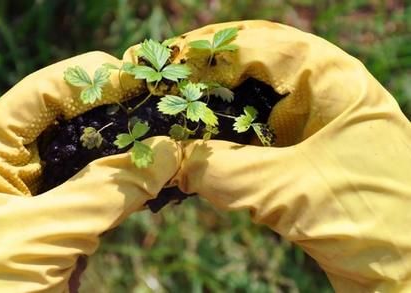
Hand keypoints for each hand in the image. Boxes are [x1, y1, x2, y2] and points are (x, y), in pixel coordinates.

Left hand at [0, 52, 180, 291]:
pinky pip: (102, 198)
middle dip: (115, 114)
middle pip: (69, 125)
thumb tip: (164, 152)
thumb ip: (103, 191)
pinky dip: (131, 188)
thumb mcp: (40, 234)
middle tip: (162, 106)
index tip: (134, 78)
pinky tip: (157, 178)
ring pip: (91, 163)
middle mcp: (13, 173)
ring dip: (129, 152)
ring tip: (168, 137)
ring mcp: (43, 203)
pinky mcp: (66, 231)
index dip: (85, 80)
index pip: (37, 97)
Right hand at [171, 21, 410, 291]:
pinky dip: (221, 140)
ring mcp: (312, 125)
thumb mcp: (293, 192)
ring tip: (166, 112)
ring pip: (247, 103)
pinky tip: (194, 147)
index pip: (258, 43)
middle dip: (200, 74)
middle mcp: (322, 93)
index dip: (205, 48)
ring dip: (208, 108)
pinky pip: (251, 137)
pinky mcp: (301, 156)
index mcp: (334, 80)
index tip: (161, 60)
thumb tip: (169, 161)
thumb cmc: (375, 223)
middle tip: (156, 83)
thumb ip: (226, 173)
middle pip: (249, 66)